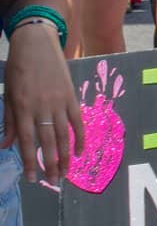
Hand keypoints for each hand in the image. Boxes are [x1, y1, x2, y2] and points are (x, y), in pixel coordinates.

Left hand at [0, 22, 84, 182]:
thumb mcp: (8, 95)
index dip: (29, 161)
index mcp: (22, 108)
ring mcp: (59, 101)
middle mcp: (41, 107)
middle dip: (50, 164)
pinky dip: (80, 136)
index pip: (26, 141)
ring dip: (66, 155)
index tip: (32, 179)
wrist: (37, 43)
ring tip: (66, 173)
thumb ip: (9, 121)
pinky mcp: (71, 95)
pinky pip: (77, 119)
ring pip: (64, 134)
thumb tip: (6, 145)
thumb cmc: (18, 69)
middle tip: (53, 182)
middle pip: (48, 141)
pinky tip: (81, 151)